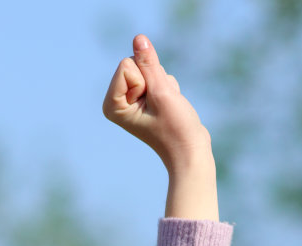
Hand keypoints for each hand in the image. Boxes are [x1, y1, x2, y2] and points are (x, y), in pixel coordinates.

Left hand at [101, 35, 210, 165]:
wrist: (190, 151)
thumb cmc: (175, 127)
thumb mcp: (161, 90)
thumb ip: (148, 62)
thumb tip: (139, 38)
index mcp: (111, 104)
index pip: (126, 65)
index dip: (145, 81)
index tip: (152, 104)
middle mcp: (117, 100)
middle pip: (135, 64)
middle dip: (154, 80)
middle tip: (162, 105)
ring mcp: (130, 99)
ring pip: (148, 68)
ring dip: (163, 84)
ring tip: (166, 107)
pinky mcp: (144, 97)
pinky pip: (156, 75)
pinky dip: (167, 88)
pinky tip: (169, 106)